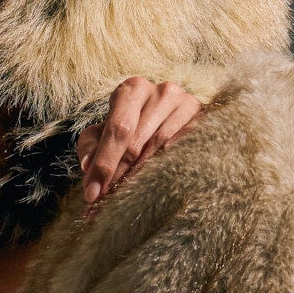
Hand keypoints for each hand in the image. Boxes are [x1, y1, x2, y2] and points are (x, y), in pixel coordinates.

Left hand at [76, 77, 204, 207]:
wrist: (167, 117)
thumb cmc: (129, 126)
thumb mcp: (103, 132)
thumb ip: (91, 146)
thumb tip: (88, 166)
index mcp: (133, 89)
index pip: (118, 129)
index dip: (104, 163)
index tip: (91, 193)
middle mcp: (162, 91)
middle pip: (138, 141)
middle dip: (118, 175)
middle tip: (106, 203)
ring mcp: (187, 104)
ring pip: (162, 149)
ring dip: (141, 178)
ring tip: (127, 200)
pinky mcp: (205, 121)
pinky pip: (186, 150)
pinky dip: (170, 171)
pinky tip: (158, 187)